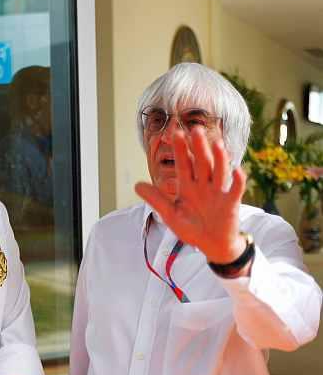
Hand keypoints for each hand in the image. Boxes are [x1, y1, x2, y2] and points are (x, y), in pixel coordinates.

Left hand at [135, 129, 247, 264]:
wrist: (211, 245)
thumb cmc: (191, 228)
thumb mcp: (170, 215)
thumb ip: (156, 200)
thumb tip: (136, 185)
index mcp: (188, 186)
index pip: (184, 165)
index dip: (181, 150)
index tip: (175, 134)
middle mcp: (203, 185)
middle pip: (202, 163)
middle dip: (199, 148)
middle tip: (196, 129)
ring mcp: (218, 192)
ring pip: (219, 172)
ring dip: (219, 158)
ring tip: (217, 143)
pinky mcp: (231, 203)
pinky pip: (235, 190)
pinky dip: (237, 181)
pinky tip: (237, 170)